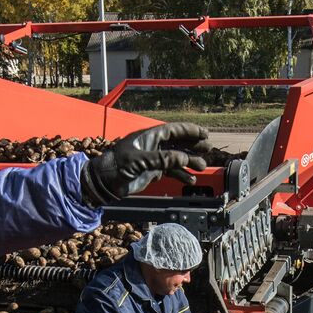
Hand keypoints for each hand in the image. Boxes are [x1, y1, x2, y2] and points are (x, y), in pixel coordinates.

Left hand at [81, 122, 209, 204]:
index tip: (204, 134)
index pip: (173, 130)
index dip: (190, 131)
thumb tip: (183, 158)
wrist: (104, 182)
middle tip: (208, 148)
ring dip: (189, 162)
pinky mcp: (152, 171)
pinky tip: (190, 179)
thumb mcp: (139, 161)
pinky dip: (181, 174)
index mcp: (149, 137)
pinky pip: (171, 171)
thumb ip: (162, 159)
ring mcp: (153, 158)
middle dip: (193, 145)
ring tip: (201, 167)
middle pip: (178, 142)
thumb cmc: (116, 166)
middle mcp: (153, 145)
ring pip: (176, 158)